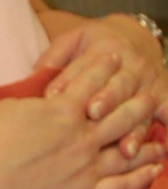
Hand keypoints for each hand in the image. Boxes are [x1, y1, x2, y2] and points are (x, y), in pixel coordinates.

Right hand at [0, 50, 161, 188]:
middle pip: (120, 112)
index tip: (116, 57)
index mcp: (64, 110)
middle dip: (137, 98)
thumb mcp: (10, 107)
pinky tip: (154, 169)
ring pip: (128, 148)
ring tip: (160, 133)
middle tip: (150, 90)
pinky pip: (121, 185)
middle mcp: (83, 136)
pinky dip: (141, 176)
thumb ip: (37, 102)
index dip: (104, 66)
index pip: (91, 81)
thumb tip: (48, 100)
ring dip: (146, 137)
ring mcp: (86, 166)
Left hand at [37, 15, 167, 145]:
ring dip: (134, 130)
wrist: (135, 39)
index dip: (68, 81)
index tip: (53, 97)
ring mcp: (149, 83)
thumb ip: (54, 57)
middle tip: (92, 113)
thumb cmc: (94, 46)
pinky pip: (166, 114)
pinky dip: (166, 129)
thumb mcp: (73, 41)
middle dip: (107, 99)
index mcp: (105, 49)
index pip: (85, 67)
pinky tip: (163, 149)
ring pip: (141, 108)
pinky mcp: (162, 97)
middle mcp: (132, 65)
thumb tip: (33, 76)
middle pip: (118, 86)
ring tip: (125, 149)